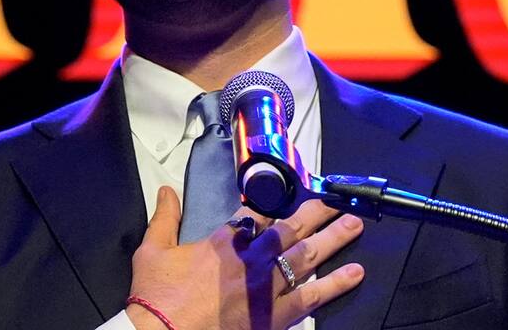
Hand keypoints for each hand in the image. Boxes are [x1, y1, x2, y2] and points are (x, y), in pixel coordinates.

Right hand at [126, 186, 364, 329]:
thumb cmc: (156, 296)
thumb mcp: (152, 250)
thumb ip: (164, 218)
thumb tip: (166, 191)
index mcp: (224, 242)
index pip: (257, 216)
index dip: (276, 205)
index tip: (292, 197)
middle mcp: (251, 258)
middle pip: (292, 229)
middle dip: (317, 213)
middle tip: (339, 201)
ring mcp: (267, 287)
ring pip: (308, 256)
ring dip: (334, 238)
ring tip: (354, 224)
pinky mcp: (275, 316)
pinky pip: (313, 296)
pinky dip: (336, 284)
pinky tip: (355, 273)